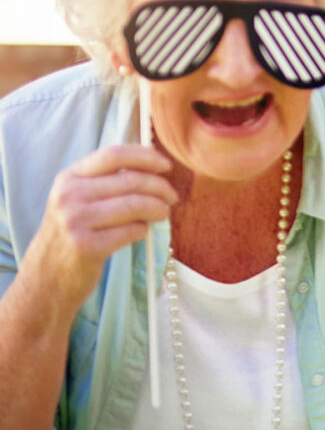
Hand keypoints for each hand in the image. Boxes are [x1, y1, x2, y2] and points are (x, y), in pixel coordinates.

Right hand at [28, 144, 175, 310]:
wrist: (46, 275)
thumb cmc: (72, 232)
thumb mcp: (78, 198)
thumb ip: (106, 180)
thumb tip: (153, 165)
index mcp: (69, 178)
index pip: (114, 155)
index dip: (146, 157)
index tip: (166, 165)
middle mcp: (69, 196)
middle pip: (131, 181)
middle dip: (160, 187)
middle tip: (172, 197)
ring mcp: (76, 221)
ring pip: (136, 205)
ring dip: (158, 209)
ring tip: (162, 214)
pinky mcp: (87, 246)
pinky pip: (132, 230)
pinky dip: (143, 229)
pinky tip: (140, 232)